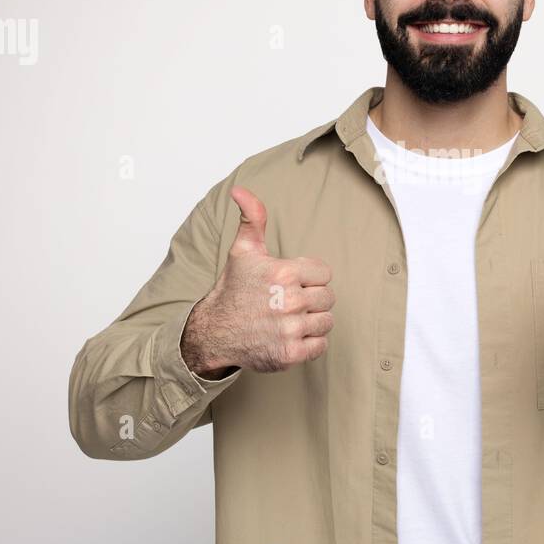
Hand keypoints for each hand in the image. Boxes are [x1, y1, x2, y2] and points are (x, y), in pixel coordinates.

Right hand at [180, 186, 335, 374]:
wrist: (215, 332)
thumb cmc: (234, 290)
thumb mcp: (244, 250)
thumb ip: (253, 218)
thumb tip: (241, 190)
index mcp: (283, 273)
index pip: (324, 273)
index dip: (309, 277)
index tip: (291, 282)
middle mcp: (289, 301)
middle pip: (328, 297)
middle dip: (312, 299)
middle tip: (289, 302)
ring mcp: (290, 329)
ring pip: (326, 321)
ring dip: (312, 321)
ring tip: (289, 319)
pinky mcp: (290, 353)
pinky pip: (321, 345)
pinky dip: (310, 342)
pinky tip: (290, 335)